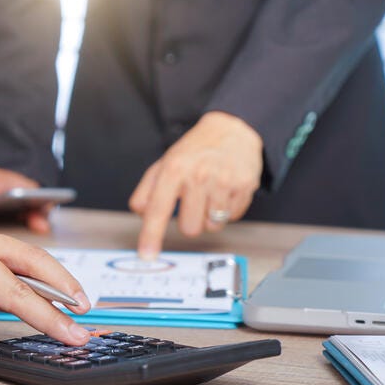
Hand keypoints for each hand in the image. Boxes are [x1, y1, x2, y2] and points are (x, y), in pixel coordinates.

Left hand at [129, 111, 262, 258]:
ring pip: (212, 226)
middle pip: (189, 228)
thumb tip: (140, 212)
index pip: (158, 209)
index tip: (147, 255)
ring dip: (209, 217)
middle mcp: (199, 176)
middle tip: (193, 202)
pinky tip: (225, 191)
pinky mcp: (244, 187)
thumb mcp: (166, 162)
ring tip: (210, 195)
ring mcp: (223, 182)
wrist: (232, 130)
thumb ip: (148, 189)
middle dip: (190, 221)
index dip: (151, 235)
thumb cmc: (196, 150)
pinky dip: (227, 210)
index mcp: (174, 169)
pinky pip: (233, 218)